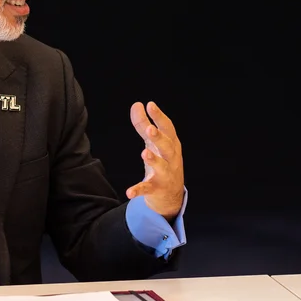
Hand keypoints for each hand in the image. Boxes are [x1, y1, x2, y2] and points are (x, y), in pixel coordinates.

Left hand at [125, 101, 184, 220]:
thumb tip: (137, 104)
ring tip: (144, 153)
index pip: (168, 128)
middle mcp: (172, 159)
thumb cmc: (163, 162)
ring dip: (154, 160)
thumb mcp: (154, 143)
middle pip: (168, 147)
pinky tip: (129, 192)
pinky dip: (139, 190)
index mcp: (172, 145)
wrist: (172, 196)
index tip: (150, 105)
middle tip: (150, 129)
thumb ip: (143, 124)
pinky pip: (148, 189)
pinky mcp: (157, 189)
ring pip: (162, 167)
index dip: (160, 117)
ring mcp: (166, 175)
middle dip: (159, 138)